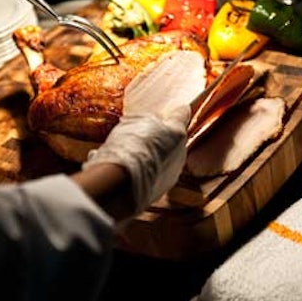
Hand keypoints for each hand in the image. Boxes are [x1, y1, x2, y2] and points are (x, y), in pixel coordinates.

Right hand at [83, 50, 205, 212]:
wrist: (122, 184)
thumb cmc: (130, 146)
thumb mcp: (137, 121)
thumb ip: (149, 119)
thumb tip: (156, 120)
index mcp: (177, 133)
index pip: (182, 116)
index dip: (179, 111)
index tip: (181, 107)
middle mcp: (179, 155)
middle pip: (171, 141)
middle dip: (158, 138)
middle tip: (139, 134)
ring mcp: (170, 176)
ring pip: (160, 160)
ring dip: (147, 156)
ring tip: (125, 154)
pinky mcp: (158, 192)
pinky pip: (148, 176)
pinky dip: (137, 172)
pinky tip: (119, 168)